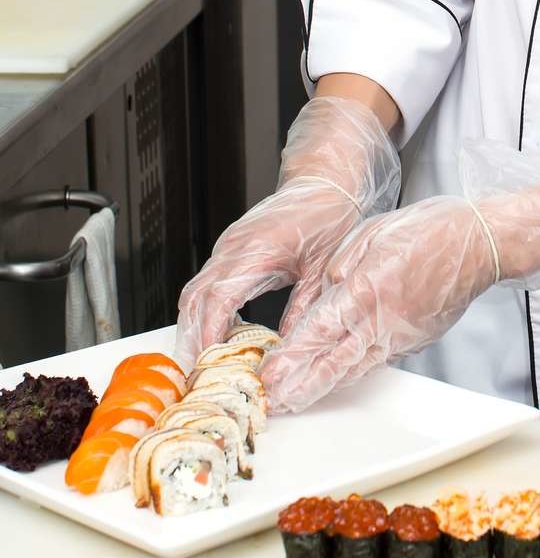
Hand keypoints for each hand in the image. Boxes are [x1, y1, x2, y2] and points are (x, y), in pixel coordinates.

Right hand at [175, 96, 400, 365]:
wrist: (326, 181)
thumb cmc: (329, 216)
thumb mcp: (322, 269)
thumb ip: (304, 309)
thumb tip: (289, 349)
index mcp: (256, 250)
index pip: (218, 298)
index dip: (209, 334)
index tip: (207, 363)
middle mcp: (234, 247)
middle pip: (195, 298)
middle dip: (192, 339)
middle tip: (197, 375)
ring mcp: (229, 246)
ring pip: (195, 292)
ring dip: (194, 327)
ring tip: (204, 363)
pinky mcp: (231, 247)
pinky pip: (207, 283)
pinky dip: (205, 311)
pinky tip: (219, 334)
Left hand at [259, 169, 539, 414]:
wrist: (481, 243)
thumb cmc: (432, 229)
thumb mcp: (375, 231)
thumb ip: (344, 262)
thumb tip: (326, 287)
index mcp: (368, 287)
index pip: (321, 329)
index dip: (292, 357)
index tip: (269, 374)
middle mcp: (382, 318)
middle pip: (334, 361)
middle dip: (300, 385)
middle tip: (274, 403)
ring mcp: (401, 334)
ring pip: (355, 368)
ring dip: (323, 387)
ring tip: (295, 401)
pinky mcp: (415, 340)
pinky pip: (377, 360)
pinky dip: (352, 374)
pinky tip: (334, 382)